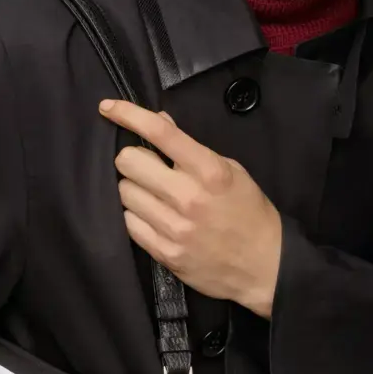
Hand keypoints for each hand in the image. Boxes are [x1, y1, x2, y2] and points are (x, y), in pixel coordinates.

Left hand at [99, 99, 281, 318]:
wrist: (264, 266)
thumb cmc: (250, 213)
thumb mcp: (232, 171)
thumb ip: (193, 149)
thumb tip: (160, 122)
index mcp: (209, 171)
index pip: (159, 133)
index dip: (127, 114)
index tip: (108, 107)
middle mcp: (188, 198)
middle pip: (129, 163)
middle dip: (133, 160)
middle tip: (146, 168)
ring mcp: (175, 228)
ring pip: (125, 193)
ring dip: (134, 189)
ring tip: (153, 196)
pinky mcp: (166, 254)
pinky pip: (130, 224)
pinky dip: (136, 216)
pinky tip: (152, 217)